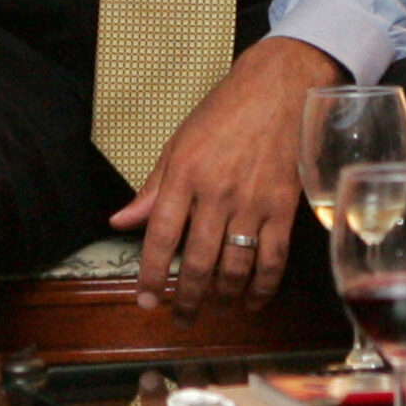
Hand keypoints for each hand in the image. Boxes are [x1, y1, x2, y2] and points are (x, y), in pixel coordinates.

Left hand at [109, 37, 345, 315]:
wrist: (278, 87)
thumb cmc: (225, 111)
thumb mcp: (178, 143)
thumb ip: (152, 188)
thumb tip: (121, 221)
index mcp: (184, 174)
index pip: (160, 236)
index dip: (150, 274)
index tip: (144, 300)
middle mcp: (216, 192)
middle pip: (197, 261)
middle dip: (185, 298)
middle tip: (180, 318)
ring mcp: (253, 202)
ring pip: (234, 267)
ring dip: (222, 298)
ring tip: (213, 311)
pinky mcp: (284, 207)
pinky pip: (272, 259)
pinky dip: (262, 288)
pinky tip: (252, 302)